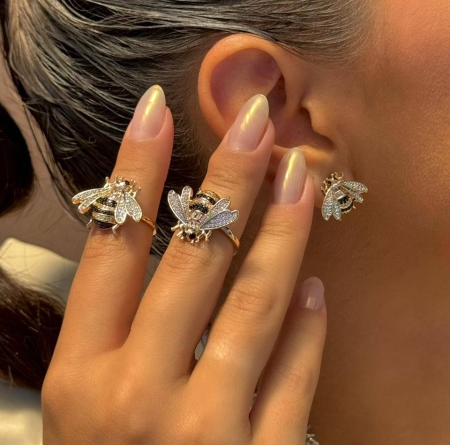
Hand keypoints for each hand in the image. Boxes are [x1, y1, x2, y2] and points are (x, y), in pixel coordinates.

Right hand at [42, 86, 326, 444]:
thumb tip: (144, 245)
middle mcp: (137, 397)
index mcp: (81, 378)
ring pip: (257, 304)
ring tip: (301, 175)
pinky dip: (309, 330)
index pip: (113, 245)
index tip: (157, 110)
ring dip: (283, 232)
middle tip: (257, 121)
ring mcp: (203, 433)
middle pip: (193, 258)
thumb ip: (114, 330)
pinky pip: (295, 377)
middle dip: (227, 178)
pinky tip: (318, 290)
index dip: (134, 170)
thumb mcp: (83, 408)